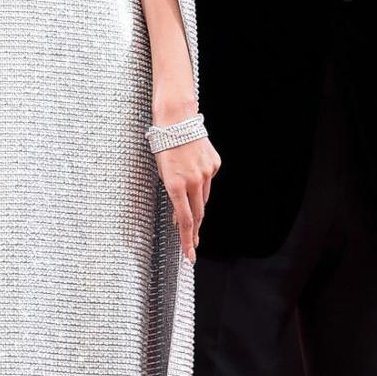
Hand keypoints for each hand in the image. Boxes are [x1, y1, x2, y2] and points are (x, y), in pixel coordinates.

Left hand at [156, 135, 219, 264]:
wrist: (177, 120)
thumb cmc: (164, 146)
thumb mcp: (162, 173)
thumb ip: (172, 194)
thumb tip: (179, 214)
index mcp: (175, 184)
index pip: (183, 220)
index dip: (186, 240)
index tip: (189, 254)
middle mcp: (193, 181)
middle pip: (197, 214)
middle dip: (193, 230)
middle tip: (192, 244)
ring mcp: (206, 172)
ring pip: (204, 198)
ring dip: (197, 205)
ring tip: (189, 205)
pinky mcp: (214, 164)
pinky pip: (208, 181)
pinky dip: (202, 182)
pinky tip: (194, 172)